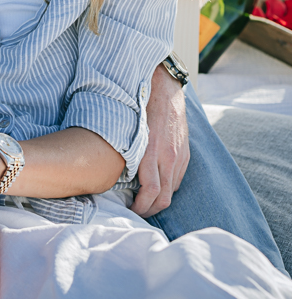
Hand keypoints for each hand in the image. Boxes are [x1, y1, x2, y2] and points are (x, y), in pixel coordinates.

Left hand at [131, 63, 189, 216]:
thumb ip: (126, 153)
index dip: (141, 207)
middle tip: (137, 210)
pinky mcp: (185, 153)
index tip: (131, 208)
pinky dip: (167, 185)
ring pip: (172, 190)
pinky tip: (156, 182)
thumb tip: (112, 174)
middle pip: (164, 198)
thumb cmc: (140, 106)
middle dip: (150, 210)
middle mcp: (169, 157)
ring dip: (159, 199)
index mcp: (152, 152)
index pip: (151, 193)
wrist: (165, 88)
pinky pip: (178, 178)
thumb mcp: (128, 129)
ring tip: (144, 198)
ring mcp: (180, 156)